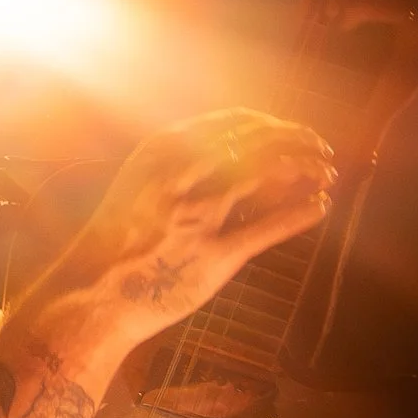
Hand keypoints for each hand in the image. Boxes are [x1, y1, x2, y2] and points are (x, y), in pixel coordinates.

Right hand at [67, 108, 340, 356]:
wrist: (91, 294)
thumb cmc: (114, 241)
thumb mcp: (137, 183)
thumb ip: (176, 162)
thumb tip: (223, 146)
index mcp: (161, 152)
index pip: (234, 122)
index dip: (271, 124)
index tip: (290, 130)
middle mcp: (182, 176)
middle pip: (257, 142)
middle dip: (297, 140)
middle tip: (320, 148)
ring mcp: (198, 216)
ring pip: (267, 176)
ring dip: (306, 169)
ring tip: (326, 171)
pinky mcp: (213, 256)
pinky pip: (267, 228)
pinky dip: (301, 213)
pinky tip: (321, 206)